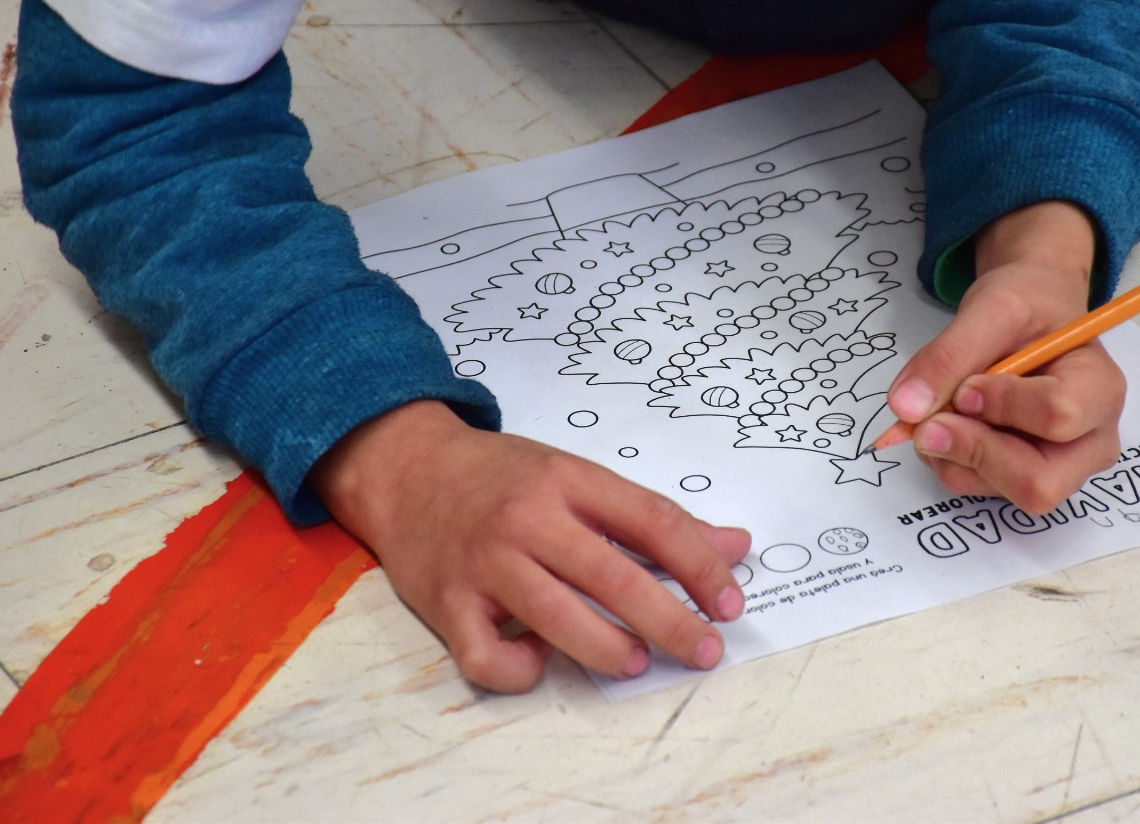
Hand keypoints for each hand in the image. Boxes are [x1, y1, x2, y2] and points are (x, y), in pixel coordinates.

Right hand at [310, 399, 751, 692]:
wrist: (404, 469)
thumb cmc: (499, 477)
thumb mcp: (575, 476)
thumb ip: (649, 517)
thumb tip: (734, 545)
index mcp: (567, 479)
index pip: (651, 521)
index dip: (700, 565)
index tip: (730, 602)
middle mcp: (528, 519)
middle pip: (613, 576)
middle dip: (670, 621)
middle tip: (704, 650)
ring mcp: (484, 562)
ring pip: (556, 618)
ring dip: (608, 649)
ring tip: (635, 661)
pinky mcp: (446, 602)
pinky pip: (487, 655)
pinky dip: (520, 669)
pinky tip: (538, 659)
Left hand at [885, 201, 1125, 512]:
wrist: (1030, 314)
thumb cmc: (1027, 308)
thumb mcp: (991, 309)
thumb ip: (949, 354)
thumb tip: (905, 407)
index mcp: (1100, 389)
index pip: (1057, 416)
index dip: (1001, 404)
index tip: (967, 385)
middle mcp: (1091, 441)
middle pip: (1037, 483)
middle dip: (973, 451)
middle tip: (931, 421)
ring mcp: (1060, 467)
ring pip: (999, 491)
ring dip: (951, 453)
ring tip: (942, 408)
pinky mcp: (1023, 476)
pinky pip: (975, 486)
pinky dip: (946, 457)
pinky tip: (947, 421)